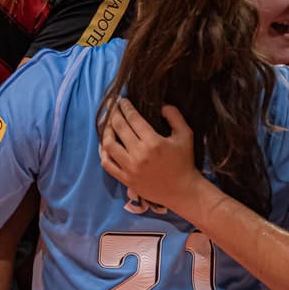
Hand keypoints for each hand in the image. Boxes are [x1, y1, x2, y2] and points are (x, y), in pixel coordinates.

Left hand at [99, 99, 200, 214]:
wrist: (182, 190)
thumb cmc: (184, 161)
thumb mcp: (185, 134)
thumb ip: (174, 115)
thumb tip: (160, 104)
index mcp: (154, 142)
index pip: (133, 118)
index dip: (125, 106)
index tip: (122, 100)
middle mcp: (139, 154)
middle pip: (119, 127)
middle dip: (113, 113)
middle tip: (112, 106)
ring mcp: (130, 168)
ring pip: (108, 145)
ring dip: (106, 130)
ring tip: (107, 123)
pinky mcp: (126, 179)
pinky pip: (107, 164)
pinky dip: (103, 152)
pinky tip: (104, 144)